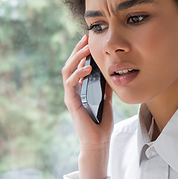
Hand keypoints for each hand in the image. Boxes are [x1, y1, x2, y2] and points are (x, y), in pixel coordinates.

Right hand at [62, 34, 112, 148]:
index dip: (82, 52)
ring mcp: (71, 96)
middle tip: (85, 38)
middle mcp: (73, 90)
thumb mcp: (107, 99)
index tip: (89, 41)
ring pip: (67, 70)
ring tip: (86, 48)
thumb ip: (106, 87)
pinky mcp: (71, 102)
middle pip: (70, 64)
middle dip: (77, 49)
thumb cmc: (102, 123)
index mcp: (81, 89)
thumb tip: (110, 72)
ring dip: (76, 57)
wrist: (98, 140)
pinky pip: (70, 83)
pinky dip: (78, 73)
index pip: (78, 66)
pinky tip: (87, 67)